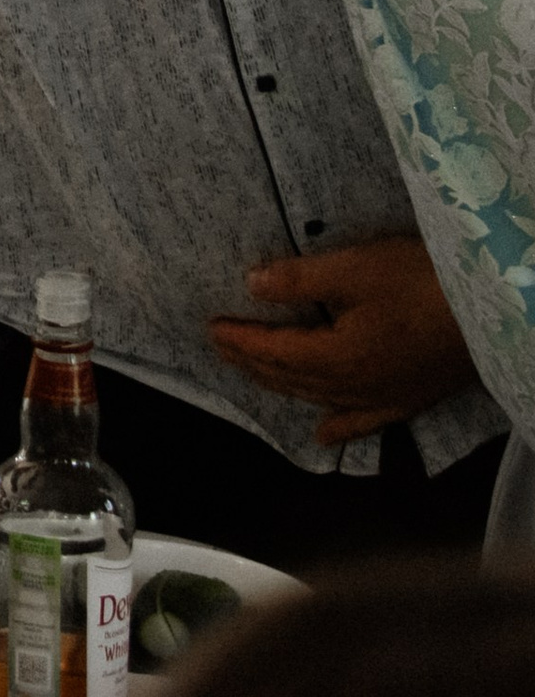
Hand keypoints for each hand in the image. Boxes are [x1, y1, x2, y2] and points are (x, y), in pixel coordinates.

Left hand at [208, 236, 479, 444]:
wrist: (491, 313)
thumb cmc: (421, 283)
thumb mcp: (354, 268)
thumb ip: (298, 280)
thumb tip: (250, 285)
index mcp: (338, 356)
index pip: (276, 351)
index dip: (241, 340)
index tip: (211, 328)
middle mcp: (356, 386)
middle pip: (291, 377)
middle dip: (252, 362)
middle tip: (220, 347)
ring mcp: (384, 397)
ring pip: (319, 398)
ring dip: (281, 386)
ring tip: (253, 375)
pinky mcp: (409, 399)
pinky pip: (363, 420)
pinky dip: (338, 427)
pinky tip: (322, 435)